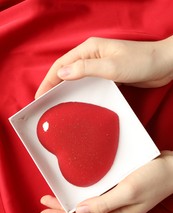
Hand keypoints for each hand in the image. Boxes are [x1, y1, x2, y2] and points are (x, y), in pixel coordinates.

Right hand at [35, 36, 172, 97]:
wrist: (163, 64)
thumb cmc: (140, 61)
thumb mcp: (111, 66)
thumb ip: (86, 69)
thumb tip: (61, 73)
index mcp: (90, 49)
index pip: (62, 64)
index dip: (49, 79)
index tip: (40, 95)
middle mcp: (92, 56)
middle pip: (67, 70)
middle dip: (54, 85)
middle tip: (45, 102)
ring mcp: (100, 65)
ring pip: (77, 78)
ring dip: (66, 89)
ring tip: (57, 103)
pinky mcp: (107, 74)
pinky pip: (89, 83)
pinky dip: (80, 91)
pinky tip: (78, 100)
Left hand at [39, 151, 172, 212]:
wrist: (171, 169)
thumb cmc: (153, 179)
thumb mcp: (129, 191)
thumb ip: (105, 203)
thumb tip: (79, 211)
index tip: (44, 210)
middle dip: (61, 211)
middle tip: (44, 202)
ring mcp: (116, 203)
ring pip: (87, 207)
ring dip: (70, 203)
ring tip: (55, 198)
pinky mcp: (117, 192)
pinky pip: (95, 197)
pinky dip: (82, 195)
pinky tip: (75, 189)